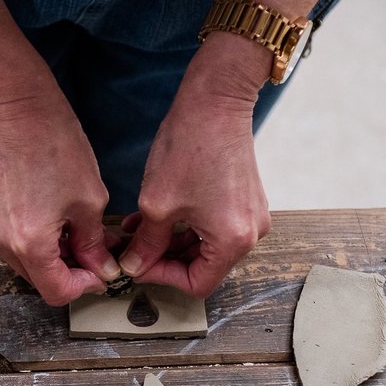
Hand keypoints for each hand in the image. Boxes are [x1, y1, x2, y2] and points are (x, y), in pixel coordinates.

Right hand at [0, 93, 121, 305]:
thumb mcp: (89, 199)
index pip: (56, 292)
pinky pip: (12, 244)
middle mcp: (1, 243)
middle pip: (38, 281)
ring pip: (25, 264)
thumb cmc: (56, 146)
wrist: (18, 110)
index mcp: (30, 243)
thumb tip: (101, 269)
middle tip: (95, 252)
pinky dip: (34, 242)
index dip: (83, 287)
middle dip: (69, 272)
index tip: (100, 272)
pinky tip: (53, 220)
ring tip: (75, 232)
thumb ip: (94, 243)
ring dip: (52, 258)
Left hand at [118, 52, 270, 298]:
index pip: (197, 284)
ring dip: (171, 243)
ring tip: (138, 231)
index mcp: (233, 241)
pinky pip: (213, 226)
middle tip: (134, 250)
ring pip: (205, 246)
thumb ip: (146, 244)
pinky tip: (156, 216)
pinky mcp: (245, 200)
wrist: (216, 101)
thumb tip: (135, 266)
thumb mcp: (157, 205)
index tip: (138, 264)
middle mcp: (250, 233)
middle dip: (165, 259)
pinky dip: (185, 226)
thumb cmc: (190, 147)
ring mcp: (251, 216)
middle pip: (203, 266)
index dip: (162, 278)